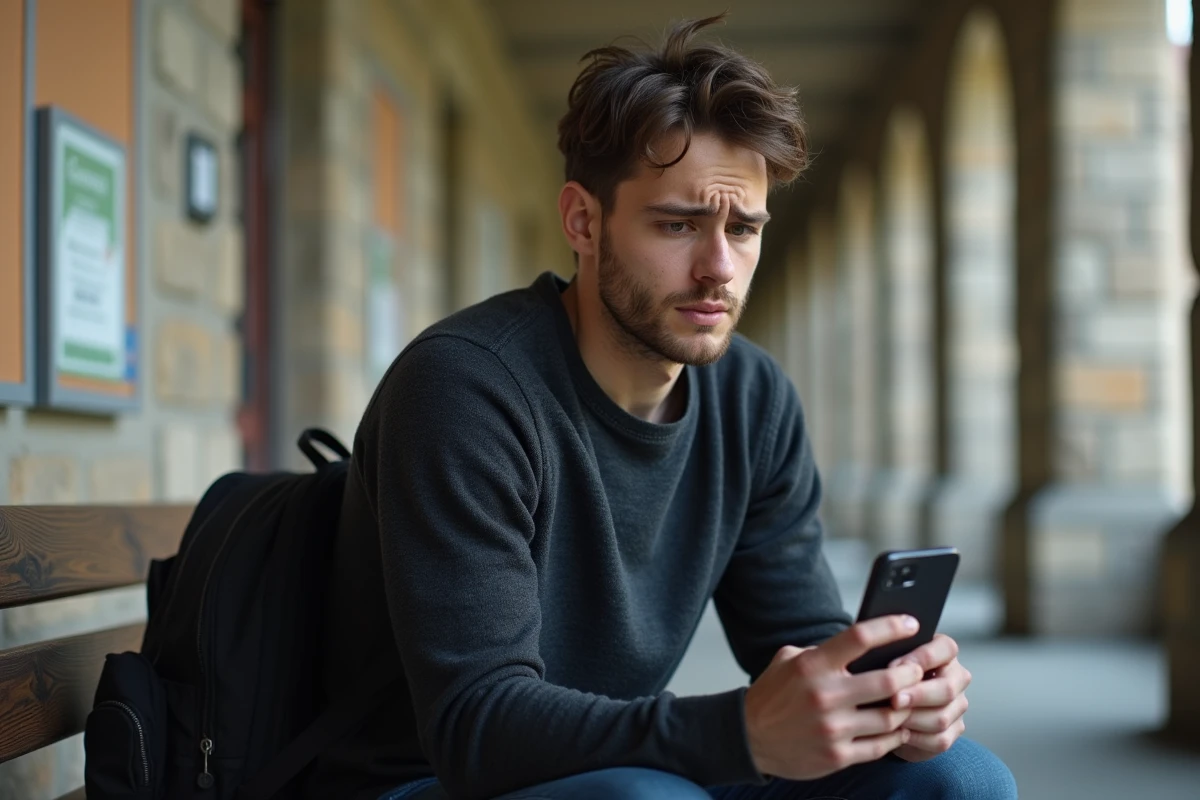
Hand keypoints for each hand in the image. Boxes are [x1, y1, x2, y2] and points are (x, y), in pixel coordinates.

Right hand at [743, 615, 924, 779]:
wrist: (748, 738)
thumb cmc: (772, 696)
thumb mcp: (788, 660)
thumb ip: (822, 650)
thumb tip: (860, 643)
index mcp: (813, 665)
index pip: (860, 638)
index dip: (891, 627)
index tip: (910, 623)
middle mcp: (825, 696)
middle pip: (889, 681)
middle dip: (912, 674)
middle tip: (918, 670)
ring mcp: (833, 729)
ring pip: (891, 717)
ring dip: (905, 708)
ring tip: (909, 701)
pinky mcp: (837, 756)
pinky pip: (881, 746)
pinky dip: (894, 736)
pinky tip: (895, 727)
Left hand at [887, 634, 971, 761]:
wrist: (887, 707)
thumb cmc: (887, 677)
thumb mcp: (886, 661)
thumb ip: (892, 659)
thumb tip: (887, 669)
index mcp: (944, 653)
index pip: (946, 648)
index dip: (921, 658)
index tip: (894, 666)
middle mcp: (956, 677)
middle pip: (947, 688)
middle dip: (917, 695)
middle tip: (893, 699)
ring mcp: (957, 705)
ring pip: (941, 717)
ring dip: (913, 719)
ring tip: (890, 717)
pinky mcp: (954, 730)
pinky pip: (939, 739)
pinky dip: (916, 739)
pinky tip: (898, 732)